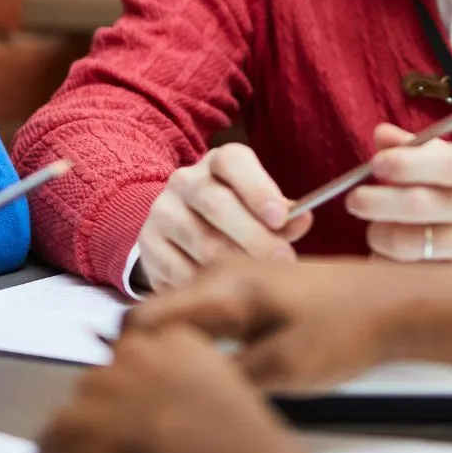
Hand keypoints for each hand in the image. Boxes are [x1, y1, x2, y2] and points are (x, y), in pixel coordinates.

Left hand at [42, 322, 345, 452]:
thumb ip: (207, 386)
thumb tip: (199, 406)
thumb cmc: (234, 432)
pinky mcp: (69, 424)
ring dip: (91, 437)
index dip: (144, 390)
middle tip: (137, 451)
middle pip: (109, 380)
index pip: (146, 353)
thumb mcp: (230, 392)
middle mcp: (129, 352)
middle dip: (114, 413)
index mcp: (175, 340)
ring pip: (79, 412)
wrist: (206, 446)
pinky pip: (53, 446)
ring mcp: (96, 385)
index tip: (153, 415)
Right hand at [125, 256, 451, 391]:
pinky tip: (220, 370)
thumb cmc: (349, 331)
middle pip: (159, 316)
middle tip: (157, 401)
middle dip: (150, 356)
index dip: (130, 361)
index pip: (145, 320)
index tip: (134, 396)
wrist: (400, 304)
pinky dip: (201, 339)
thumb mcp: (283, 369)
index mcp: (224, 286)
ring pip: (184, 314)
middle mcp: (224, 271)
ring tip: (188, 389)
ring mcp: (240, 274)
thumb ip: (222, 380)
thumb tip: (174, 396)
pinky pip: (208, 312)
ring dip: (178, 347)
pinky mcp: (257, 285)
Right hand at [137, 145, 312, 292]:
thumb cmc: (236, 213)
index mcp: (218, 162)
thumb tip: (303, 219)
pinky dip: (207, 284)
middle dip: (255, 236)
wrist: (181, 225)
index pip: (234, 163)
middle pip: (217, 204)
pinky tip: (226, 290)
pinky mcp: (149, 246)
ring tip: (260, 280)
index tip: (280, 218)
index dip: (258, 189)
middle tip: (282, 261)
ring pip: (201, 242)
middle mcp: (185, 181)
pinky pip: (180, 271)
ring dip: (234, 265)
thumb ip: (282, 213)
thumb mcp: (259, 205)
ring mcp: (163, 212)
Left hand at [347, 122, 451, 273]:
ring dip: (379, 235)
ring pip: (407, 243)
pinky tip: (389, 256)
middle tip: (353, 200)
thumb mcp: (439, 161)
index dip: (406, 163)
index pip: (445, 164)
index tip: (375, 164)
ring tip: (375, 231)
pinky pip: (408, 274)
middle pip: (419, 204)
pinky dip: (387, 264)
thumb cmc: (450, 191)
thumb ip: (409, 147)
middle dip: (377, 201)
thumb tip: (382, 134)